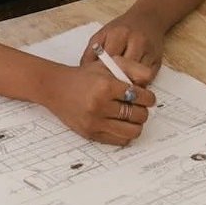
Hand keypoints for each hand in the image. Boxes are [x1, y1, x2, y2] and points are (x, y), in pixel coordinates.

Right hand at [43, 61, 157, 145]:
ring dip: (136, 124)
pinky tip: (120, 123)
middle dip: (143, 110)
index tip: (147, 97)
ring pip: (133, 131)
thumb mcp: (109, 64)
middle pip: (139, 115)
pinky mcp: (91, 134)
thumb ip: (133, 69)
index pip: (141, 97)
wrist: (57, 88)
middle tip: (137, 106)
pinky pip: (120, 140)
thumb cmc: (85, 76)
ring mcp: (95, 122)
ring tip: (131, 116)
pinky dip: (125, 133)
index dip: (149, 98)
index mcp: (106, 86)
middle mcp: (99, 105)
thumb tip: (148, 85)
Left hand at [83, 16, 165, 81]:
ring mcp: (150, 52)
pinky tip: (130, 84)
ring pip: (138, 77)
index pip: (109, 60)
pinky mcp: (158, 61)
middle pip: (125, 70)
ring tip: (118, 89)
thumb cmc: (122, 28)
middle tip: (106, 90)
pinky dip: (138, 84)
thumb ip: (90, 52)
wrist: (148, 18)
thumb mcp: (102, 34)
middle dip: (115, 81)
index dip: (102, 74)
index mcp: (120, 34)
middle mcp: (137, 42)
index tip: (96, 82)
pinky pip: (148, 79)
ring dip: (128, 84)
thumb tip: (83, 72)